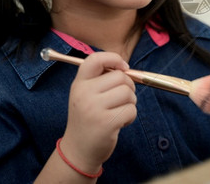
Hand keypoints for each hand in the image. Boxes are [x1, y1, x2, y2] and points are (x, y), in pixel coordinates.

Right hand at [60, 52, 136, 172]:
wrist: (78, 150)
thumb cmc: (88, 118)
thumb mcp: (86, 94)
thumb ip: (101, 79)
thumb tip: (126, 67)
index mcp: (79, 83)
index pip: (95, 59)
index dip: (114, 59)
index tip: (123, 68)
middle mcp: (84, 93)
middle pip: (120, 77)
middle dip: (128, 87)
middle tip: (120, 100)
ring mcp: (94, 108)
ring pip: (128, 93)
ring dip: (130, 103)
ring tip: (118, 111)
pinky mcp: (106, 123)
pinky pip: (131, 110)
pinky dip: (130, 116)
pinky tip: (119, 123)